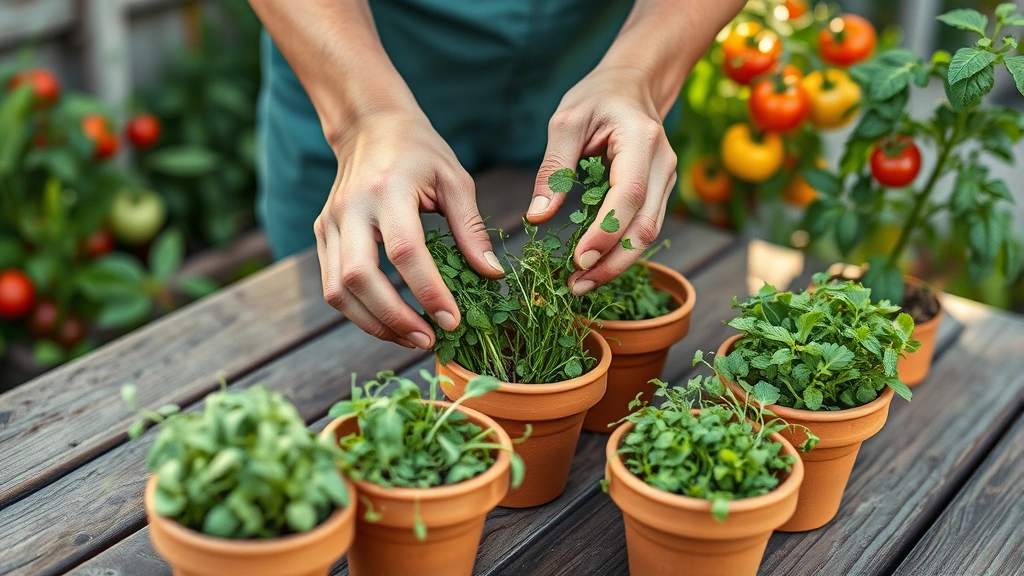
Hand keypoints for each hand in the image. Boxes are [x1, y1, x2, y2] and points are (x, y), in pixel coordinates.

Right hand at [315, 110, 503, 347]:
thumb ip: (471, 228)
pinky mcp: (322, 234)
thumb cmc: (420, 153)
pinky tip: (390, 323)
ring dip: (374, 324)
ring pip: (338, 290)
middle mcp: (351, 208)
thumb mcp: (455, 180)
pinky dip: (359, 312)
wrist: (370, 126)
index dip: (428, 291)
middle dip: (395, 318)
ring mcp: (330, 222)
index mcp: (388, 189)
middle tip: (429, 340)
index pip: (404, 251)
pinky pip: (332, 286)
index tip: (453, 320)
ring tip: (411, 339)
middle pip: (360, 277)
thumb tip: (491, 275)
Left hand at [527, 66, 677, 294]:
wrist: (633, 84)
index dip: (606, 232)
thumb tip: (537, 216)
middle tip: (576, 286)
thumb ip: (553, 169)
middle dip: (612, 262)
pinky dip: (620, 251)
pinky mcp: (659, 193)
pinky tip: (594, 266)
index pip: (629, 196)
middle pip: (645, 226)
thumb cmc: (597, 98)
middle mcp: (663, 164)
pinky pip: (643, 228)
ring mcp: (666, 180)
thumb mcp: (566, 121)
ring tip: (581, 283)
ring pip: (649, 234)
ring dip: (616, 264)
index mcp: (642, 140)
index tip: (578, 259)